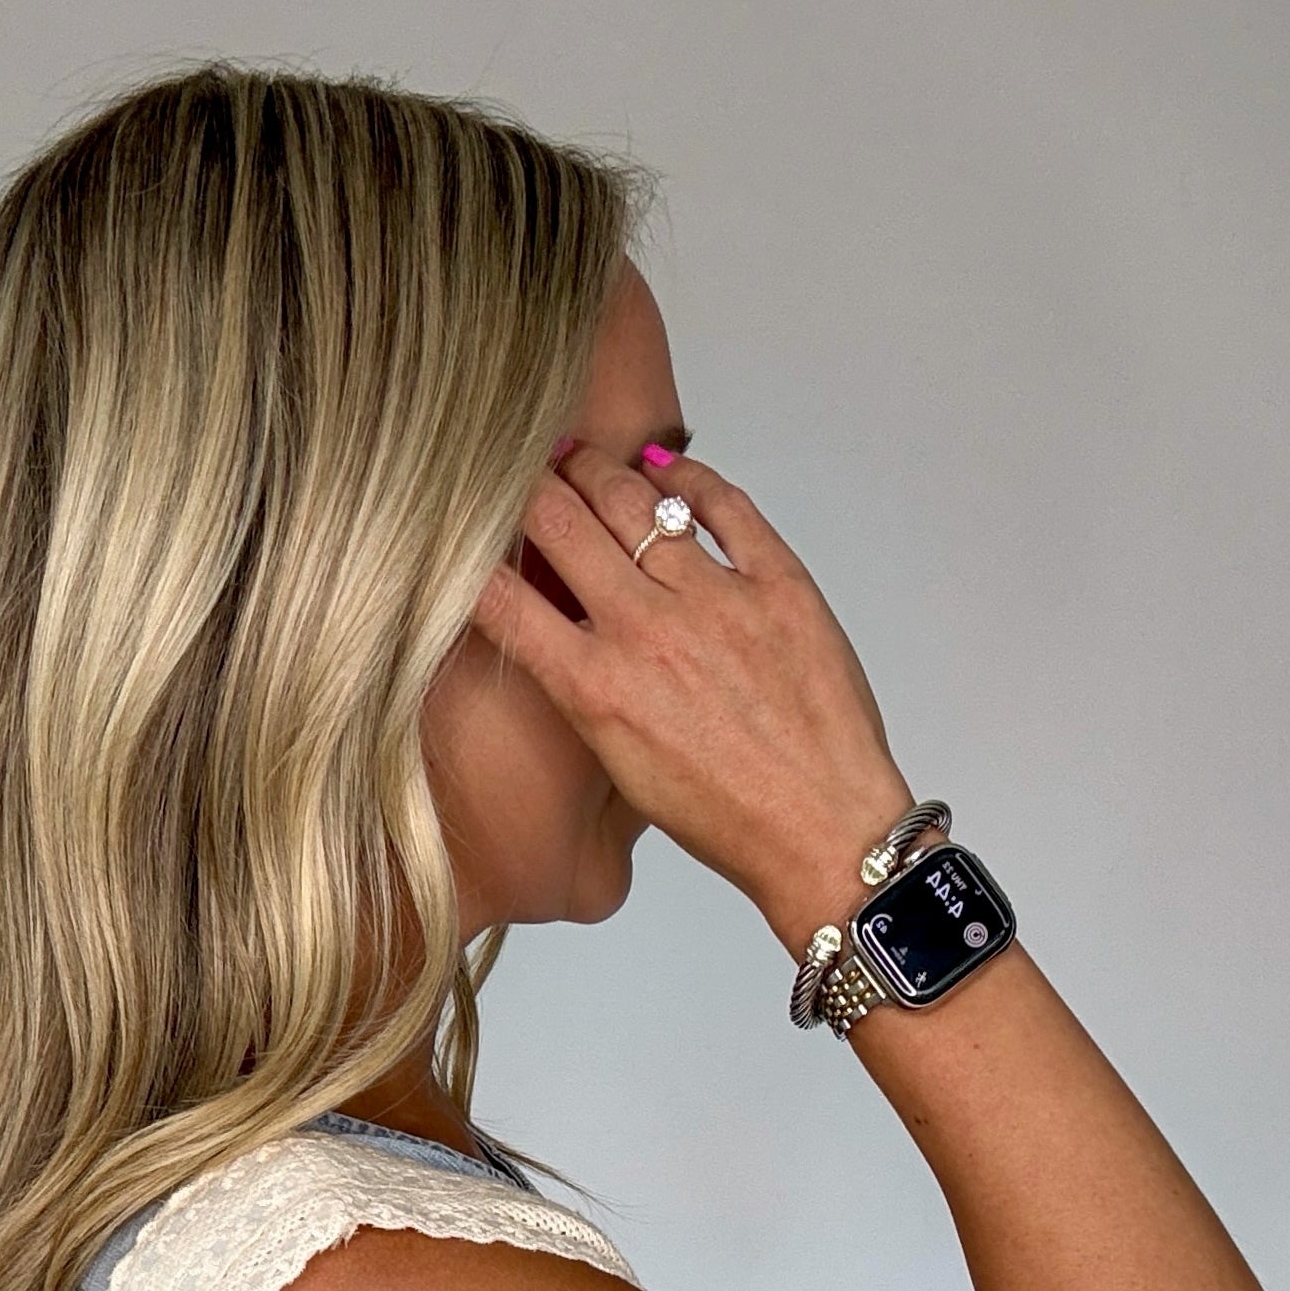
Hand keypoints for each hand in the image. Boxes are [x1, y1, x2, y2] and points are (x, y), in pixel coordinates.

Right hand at [469, 444, 917, 949]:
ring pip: (633, 498)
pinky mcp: (779, 584)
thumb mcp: (622, 765)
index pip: (500, 596)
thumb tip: (560, 623)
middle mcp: (647, 634)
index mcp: (595, 689)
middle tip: (524, 472)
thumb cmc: (727, 817)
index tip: (466, 527)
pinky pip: (723, 502)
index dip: (471, 550)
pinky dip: (688, 473)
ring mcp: (716, 601)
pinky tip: (668, 468)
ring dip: (598, 469)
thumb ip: (584, 685)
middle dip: (529, 486)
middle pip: (559, 520)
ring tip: (583, 458)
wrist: (823, 832)